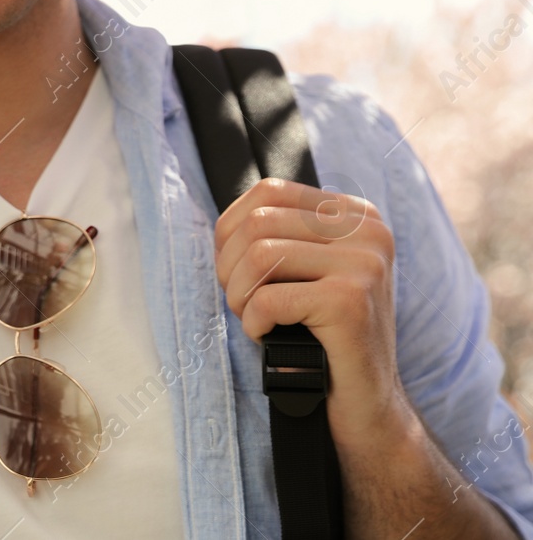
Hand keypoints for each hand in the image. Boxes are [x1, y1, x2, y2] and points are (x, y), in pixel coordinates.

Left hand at [214, 178, 409, 445]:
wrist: (368, 404)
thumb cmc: (323, 335)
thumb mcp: (309, 270)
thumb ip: (282, 233)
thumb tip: (226, 221)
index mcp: (356, 214)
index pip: (270, 191)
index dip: (231, 229)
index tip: (233, 268)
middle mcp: (368, 231)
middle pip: (258, 223)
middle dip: (230, 266)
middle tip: (239, 301)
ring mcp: (364, 264)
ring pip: (259, 256)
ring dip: (239, 295)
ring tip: (254, 319)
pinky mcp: (351, 302)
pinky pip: (268, 299)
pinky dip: (252, 322)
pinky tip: (267, 337)